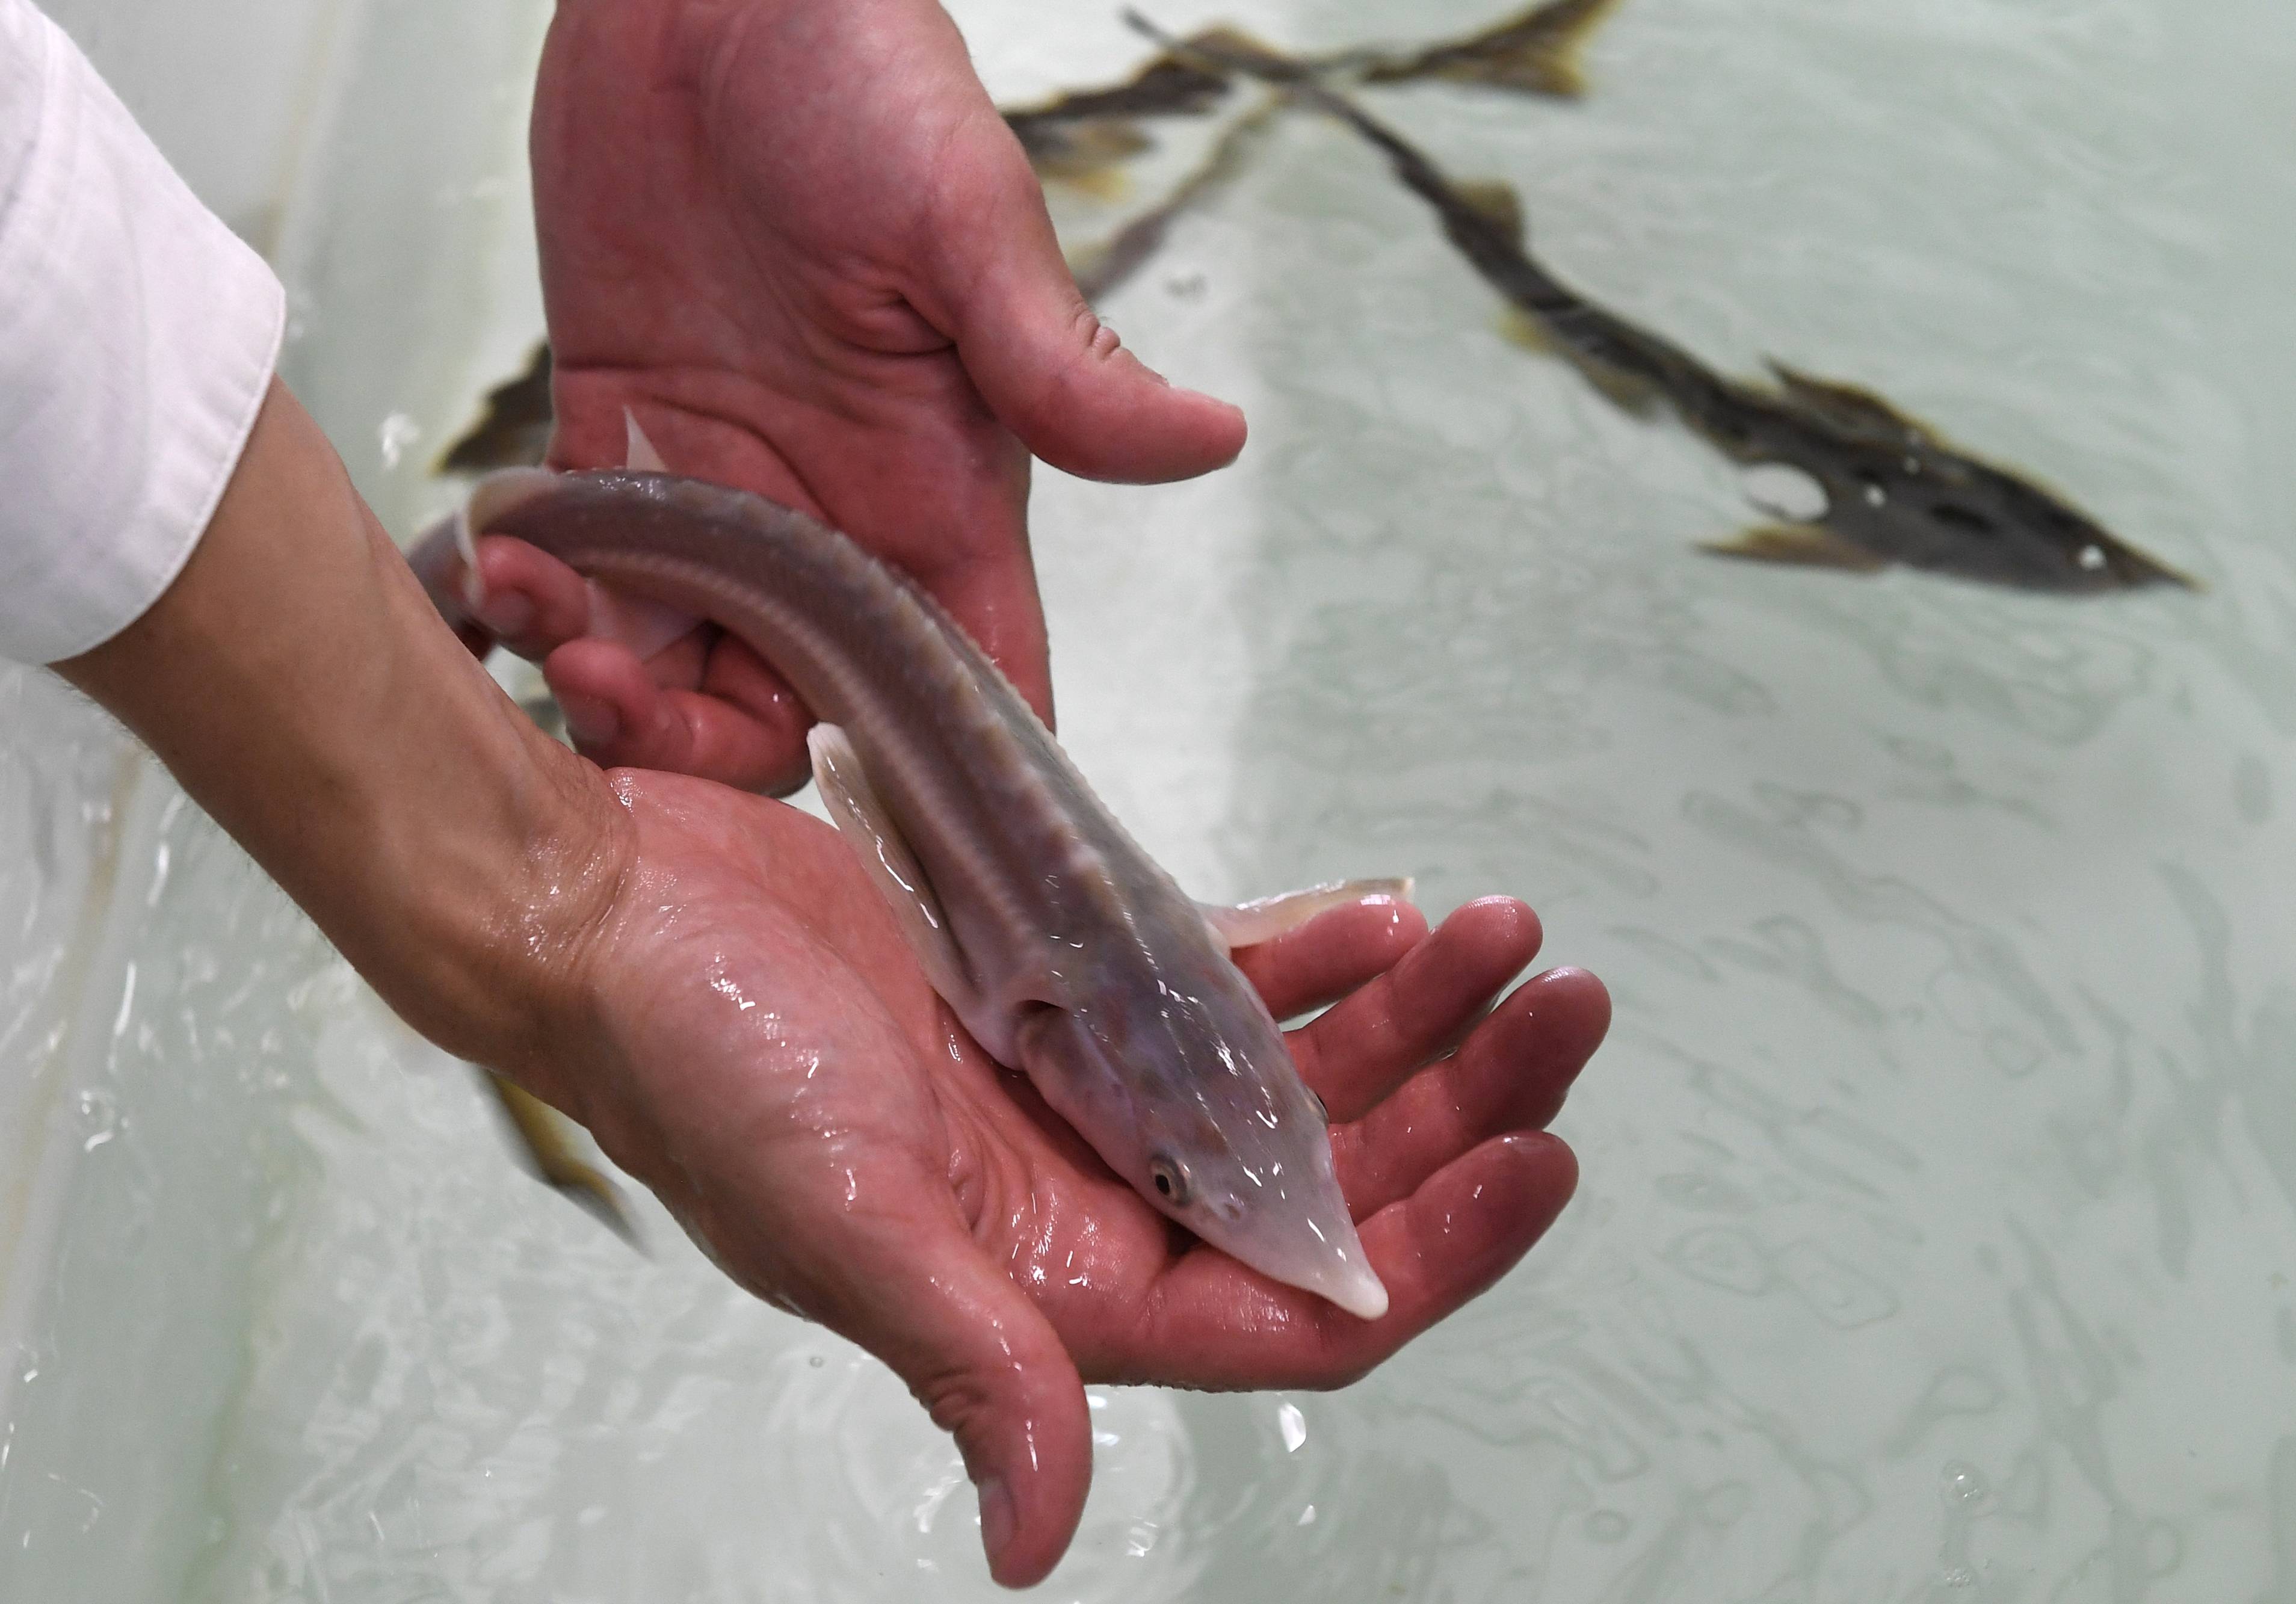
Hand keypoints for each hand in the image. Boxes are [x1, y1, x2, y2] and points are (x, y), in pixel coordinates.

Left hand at [472, 0, 1244, 791]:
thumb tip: (1216, 440)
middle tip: (619, 703)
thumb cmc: (863, 78)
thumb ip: (1063, 360)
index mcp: (939, 500)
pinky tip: (498, 566)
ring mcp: (727, 493)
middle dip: (710, 753)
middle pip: (799, 718)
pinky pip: (585, 577)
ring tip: (539, 620)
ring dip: (606, 693)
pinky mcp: (623, 441)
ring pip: (677, 671)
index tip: (875, 834)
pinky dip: (538, 604)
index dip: (944, 789)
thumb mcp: (969, 222)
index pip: (973, 687)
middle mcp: (838, 524)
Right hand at [546, 770, 1606, 1587]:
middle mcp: (1092, 1201)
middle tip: (1563, 1005)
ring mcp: (1086, 1090)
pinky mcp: (1063, 987)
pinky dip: (1309, 954)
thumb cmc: (697, 1066)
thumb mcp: (843, 1219)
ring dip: (1409, 1011)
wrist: (610, 909)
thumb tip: (1037, 1543)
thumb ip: (972, 1362)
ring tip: (1507, 935)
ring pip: (1296, 1076)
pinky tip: (1382, 913)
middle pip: (1330, 1179)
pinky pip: (1222, 983)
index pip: (1299, 1305)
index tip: (1545, 1154)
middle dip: (1460, 1098)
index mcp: (1058, 1286)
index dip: (1439, 1246)